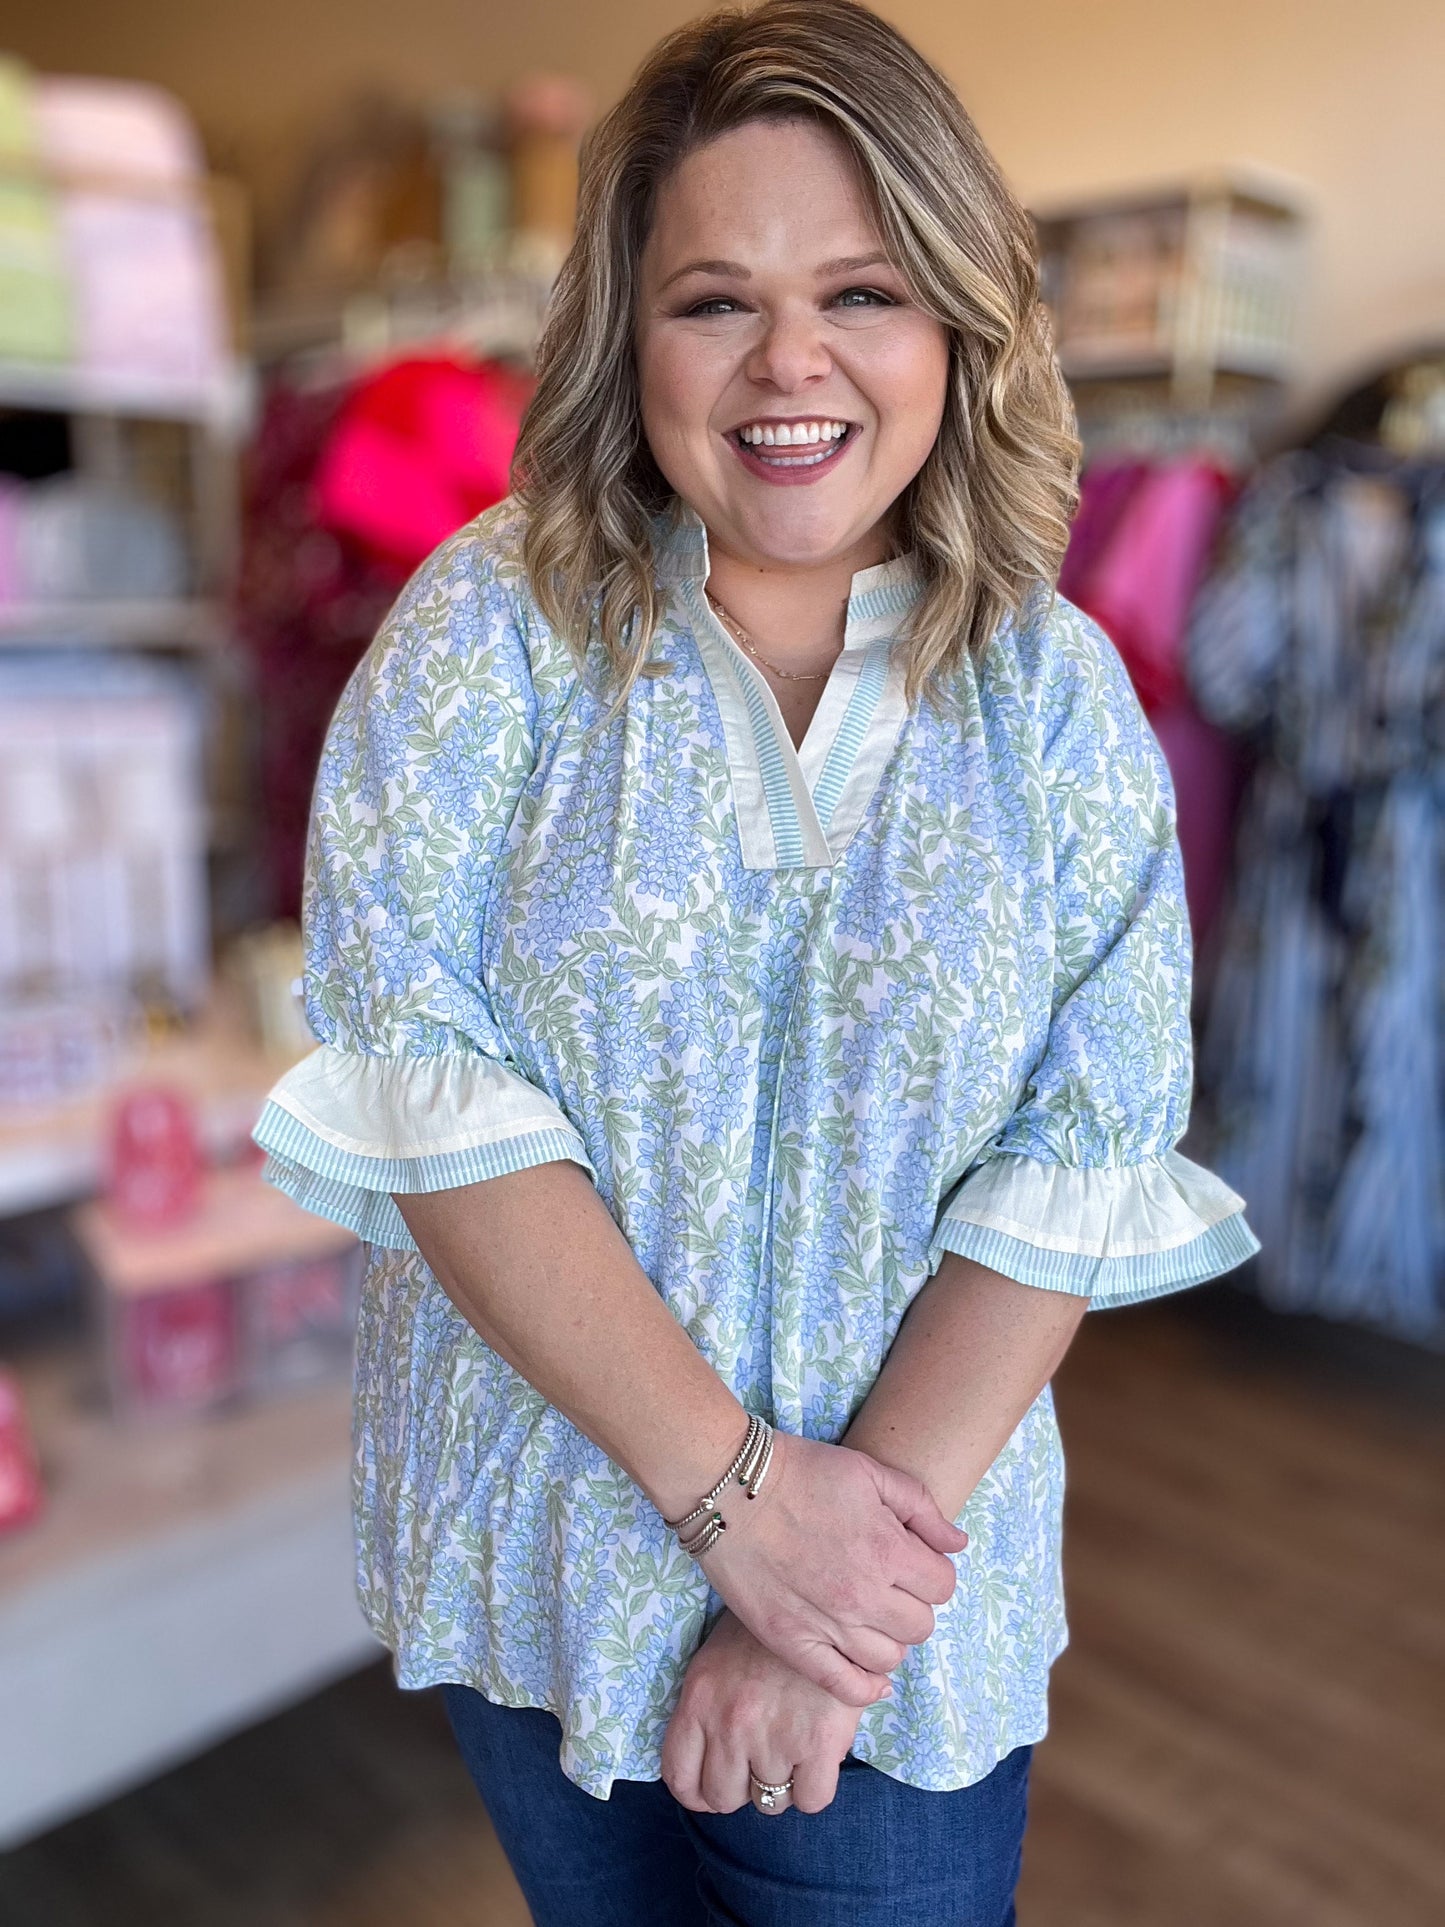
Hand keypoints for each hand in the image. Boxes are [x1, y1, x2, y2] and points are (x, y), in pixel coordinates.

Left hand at [662, 1610, 863, 1814]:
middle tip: (760, 1760)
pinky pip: (812, 1800)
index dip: (698, 1793)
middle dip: (742, 1786)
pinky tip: (818, 1757)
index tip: (715, 1786)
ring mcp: (773, 1738)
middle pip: (724, 1798)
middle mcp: (730, 1725)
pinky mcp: (819, 1743)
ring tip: (792, 1750)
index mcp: (699, 1701)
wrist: (820, 1593)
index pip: (680, 1779)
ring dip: (781, 1784)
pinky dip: (814, 1787)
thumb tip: (707, 1759)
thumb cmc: (766, 1628)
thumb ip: (706, 1708)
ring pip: (770, 1802)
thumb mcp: (717, 1658)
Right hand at [696, 1431, 965, 1706]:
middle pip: (920, 1626)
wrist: (730, 1487)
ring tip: (869, 1615)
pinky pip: (844, 1687)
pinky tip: (867, 1672)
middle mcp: (863, 1595)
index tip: (911, 1561)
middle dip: (912, 1604)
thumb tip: (957, 1544)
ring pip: (888, 1659)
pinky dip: (865, 1687)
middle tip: (888, 1585)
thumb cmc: (801, 1471)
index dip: (931, 1571)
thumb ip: (921, 1508)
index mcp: (887, 1550)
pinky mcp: (792, 1642)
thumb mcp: (870, 1472)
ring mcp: (827, 1625)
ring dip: (888, 1638)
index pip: (942, 1585)